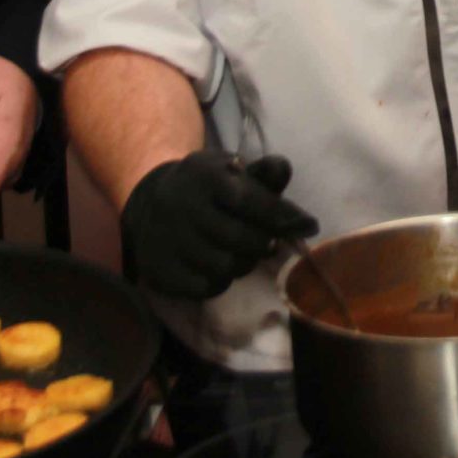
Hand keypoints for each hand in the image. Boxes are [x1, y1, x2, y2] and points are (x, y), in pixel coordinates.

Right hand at [120, 152, 314, 299]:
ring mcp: (167, 240)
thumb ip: (262, 173)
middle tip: (271, 243)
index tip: (308, 225)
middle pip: (240, 239)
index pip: (248, 200)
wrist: (150, 205)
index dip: (281, 216)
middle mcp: (181, 205)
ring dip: (244, 263)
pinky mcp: (160, 269)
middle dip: (264, 243)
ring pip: (225, 266)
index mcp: (202, 175)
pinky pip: (206, 287)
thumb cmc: (207, 189)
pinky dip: (221, 281)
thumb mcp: (232, 171)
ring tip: (244, 252)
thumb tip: (284, 170)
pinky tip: (219, 266)